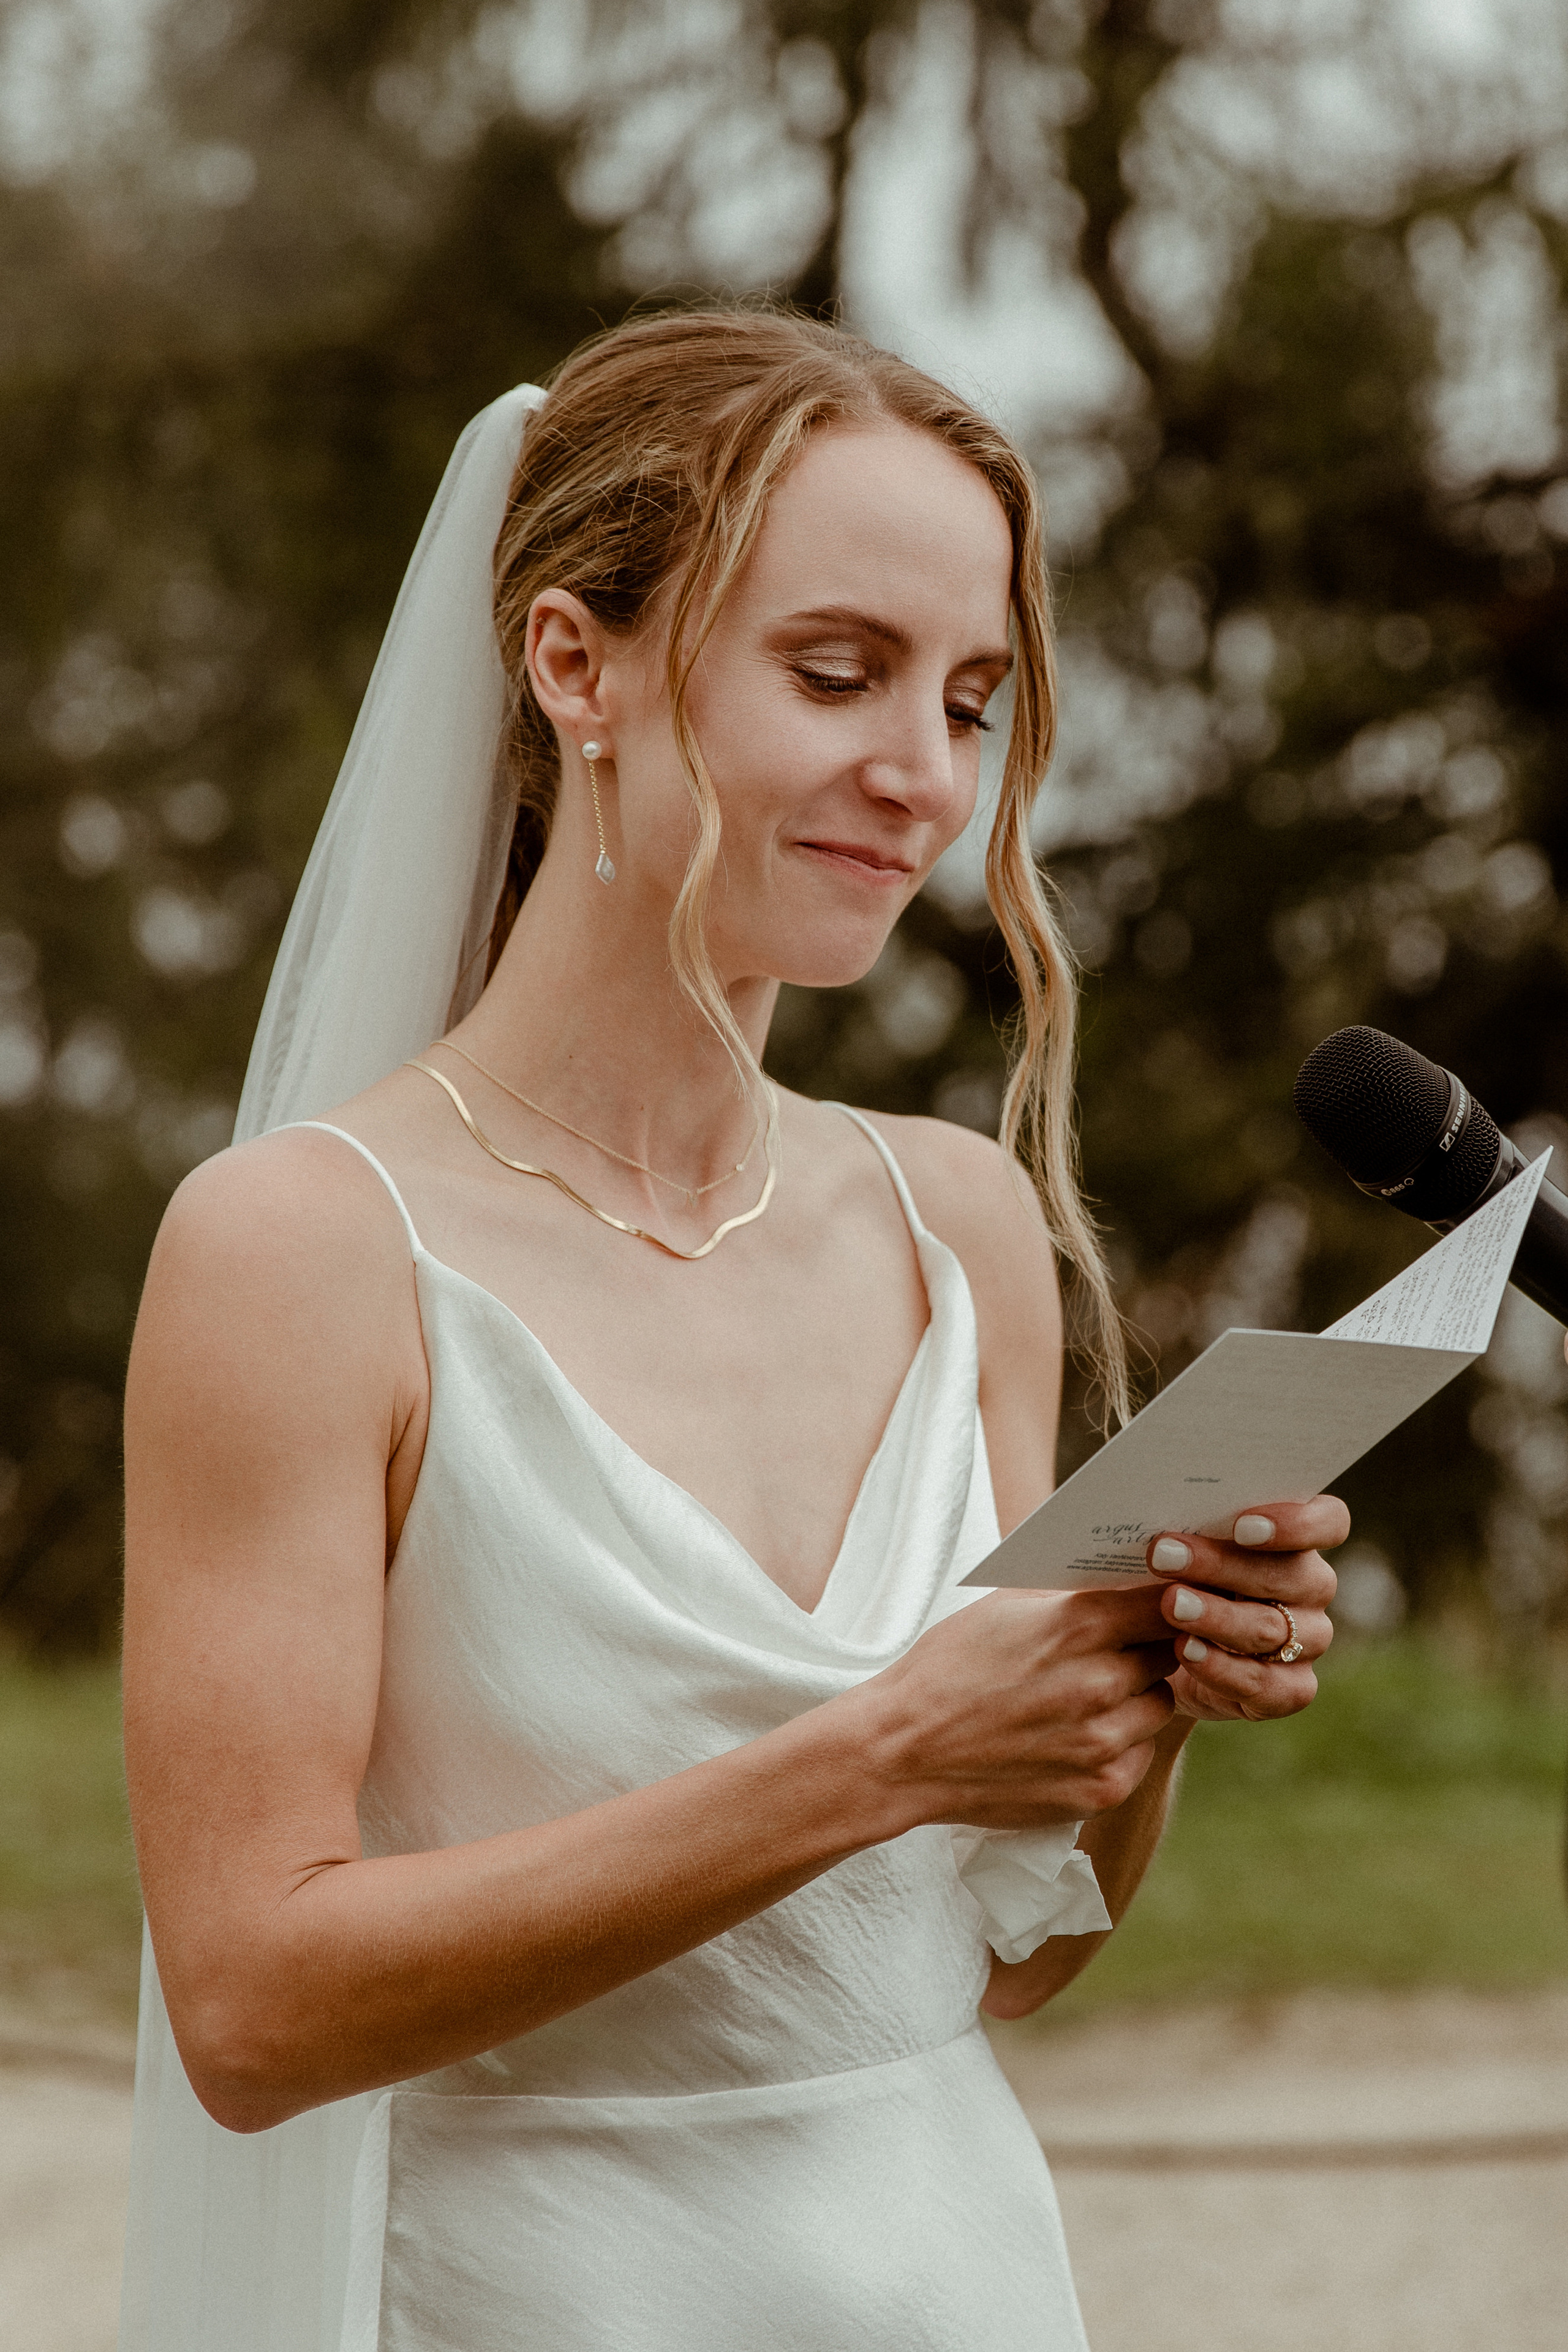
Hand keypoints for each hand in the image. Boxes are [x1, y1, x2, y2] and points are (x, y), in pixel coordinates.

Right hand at [861, 1585, 1178, 1831]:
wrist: (905, 1749)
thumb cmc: (948, 1668)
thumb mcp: (1005, 1607)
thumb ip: (1070, 1596)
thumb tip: (1122, 1581)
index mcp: (1079, 1626)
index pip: (1165, 1604)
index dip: (1165, 1603)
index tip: (1160, 1605)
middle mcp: (1101, 1683)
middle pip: (1168, 1655)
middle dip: (1147, 1648)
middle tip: (1119, 1650)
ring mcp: (1103, 1742)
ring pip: (1159, 1706)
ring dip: (1136, 1697)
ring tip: (1093, 1695)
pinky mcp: (1100, 1789)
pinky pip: (1141, 1755)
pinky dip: (1122, 1744)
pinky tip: (1080, 1735)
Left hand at [1143, 1496, 1344, 1723]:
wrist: (1164, 1653)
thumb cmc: (1175, 1578)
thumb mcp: (1180, 1548)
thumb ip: (1186, 1528)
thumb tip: (1153, 1516)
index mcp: (1299, 1541)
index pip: (1328, 1522)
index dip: (1297, 1523)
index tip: (1241, 1525)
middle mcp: (1313, 1588)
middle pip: (1290, 1574)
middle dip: (1222, 1565)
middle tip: (1164, 1555)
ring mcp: (1309, 1641)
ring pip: (1274, 1628)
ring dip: (1217, 1616)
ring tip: (1170, 1605)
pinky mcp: (1292, 1689)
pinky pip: (1267, 1683)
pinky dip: (1222, 1668)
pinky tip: (1186, 1650)